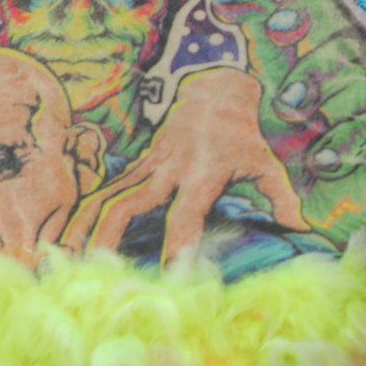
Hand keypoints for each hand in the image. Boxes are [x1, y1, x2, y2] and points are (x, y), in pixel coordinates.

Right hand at [62, 65, 308, 265]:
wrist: (214, 90)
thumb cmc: (242, 135)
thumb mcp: (265, 163)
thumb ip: (282, 198)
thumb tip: (302, 230)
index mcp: (202, 172)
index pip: (186, 214)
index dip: (178, 244)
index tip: (171, 275)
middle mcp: (168, 169)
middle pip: (131, 204)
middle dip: (111, 236)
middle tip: (96, 270)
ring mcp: (148, 165)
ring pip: (108, 196)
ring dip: (85, 226)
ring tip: (63, 258)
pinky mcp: (136, 165)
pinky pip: (105, 191)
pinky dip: (84, 213)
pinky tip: (64, 237)